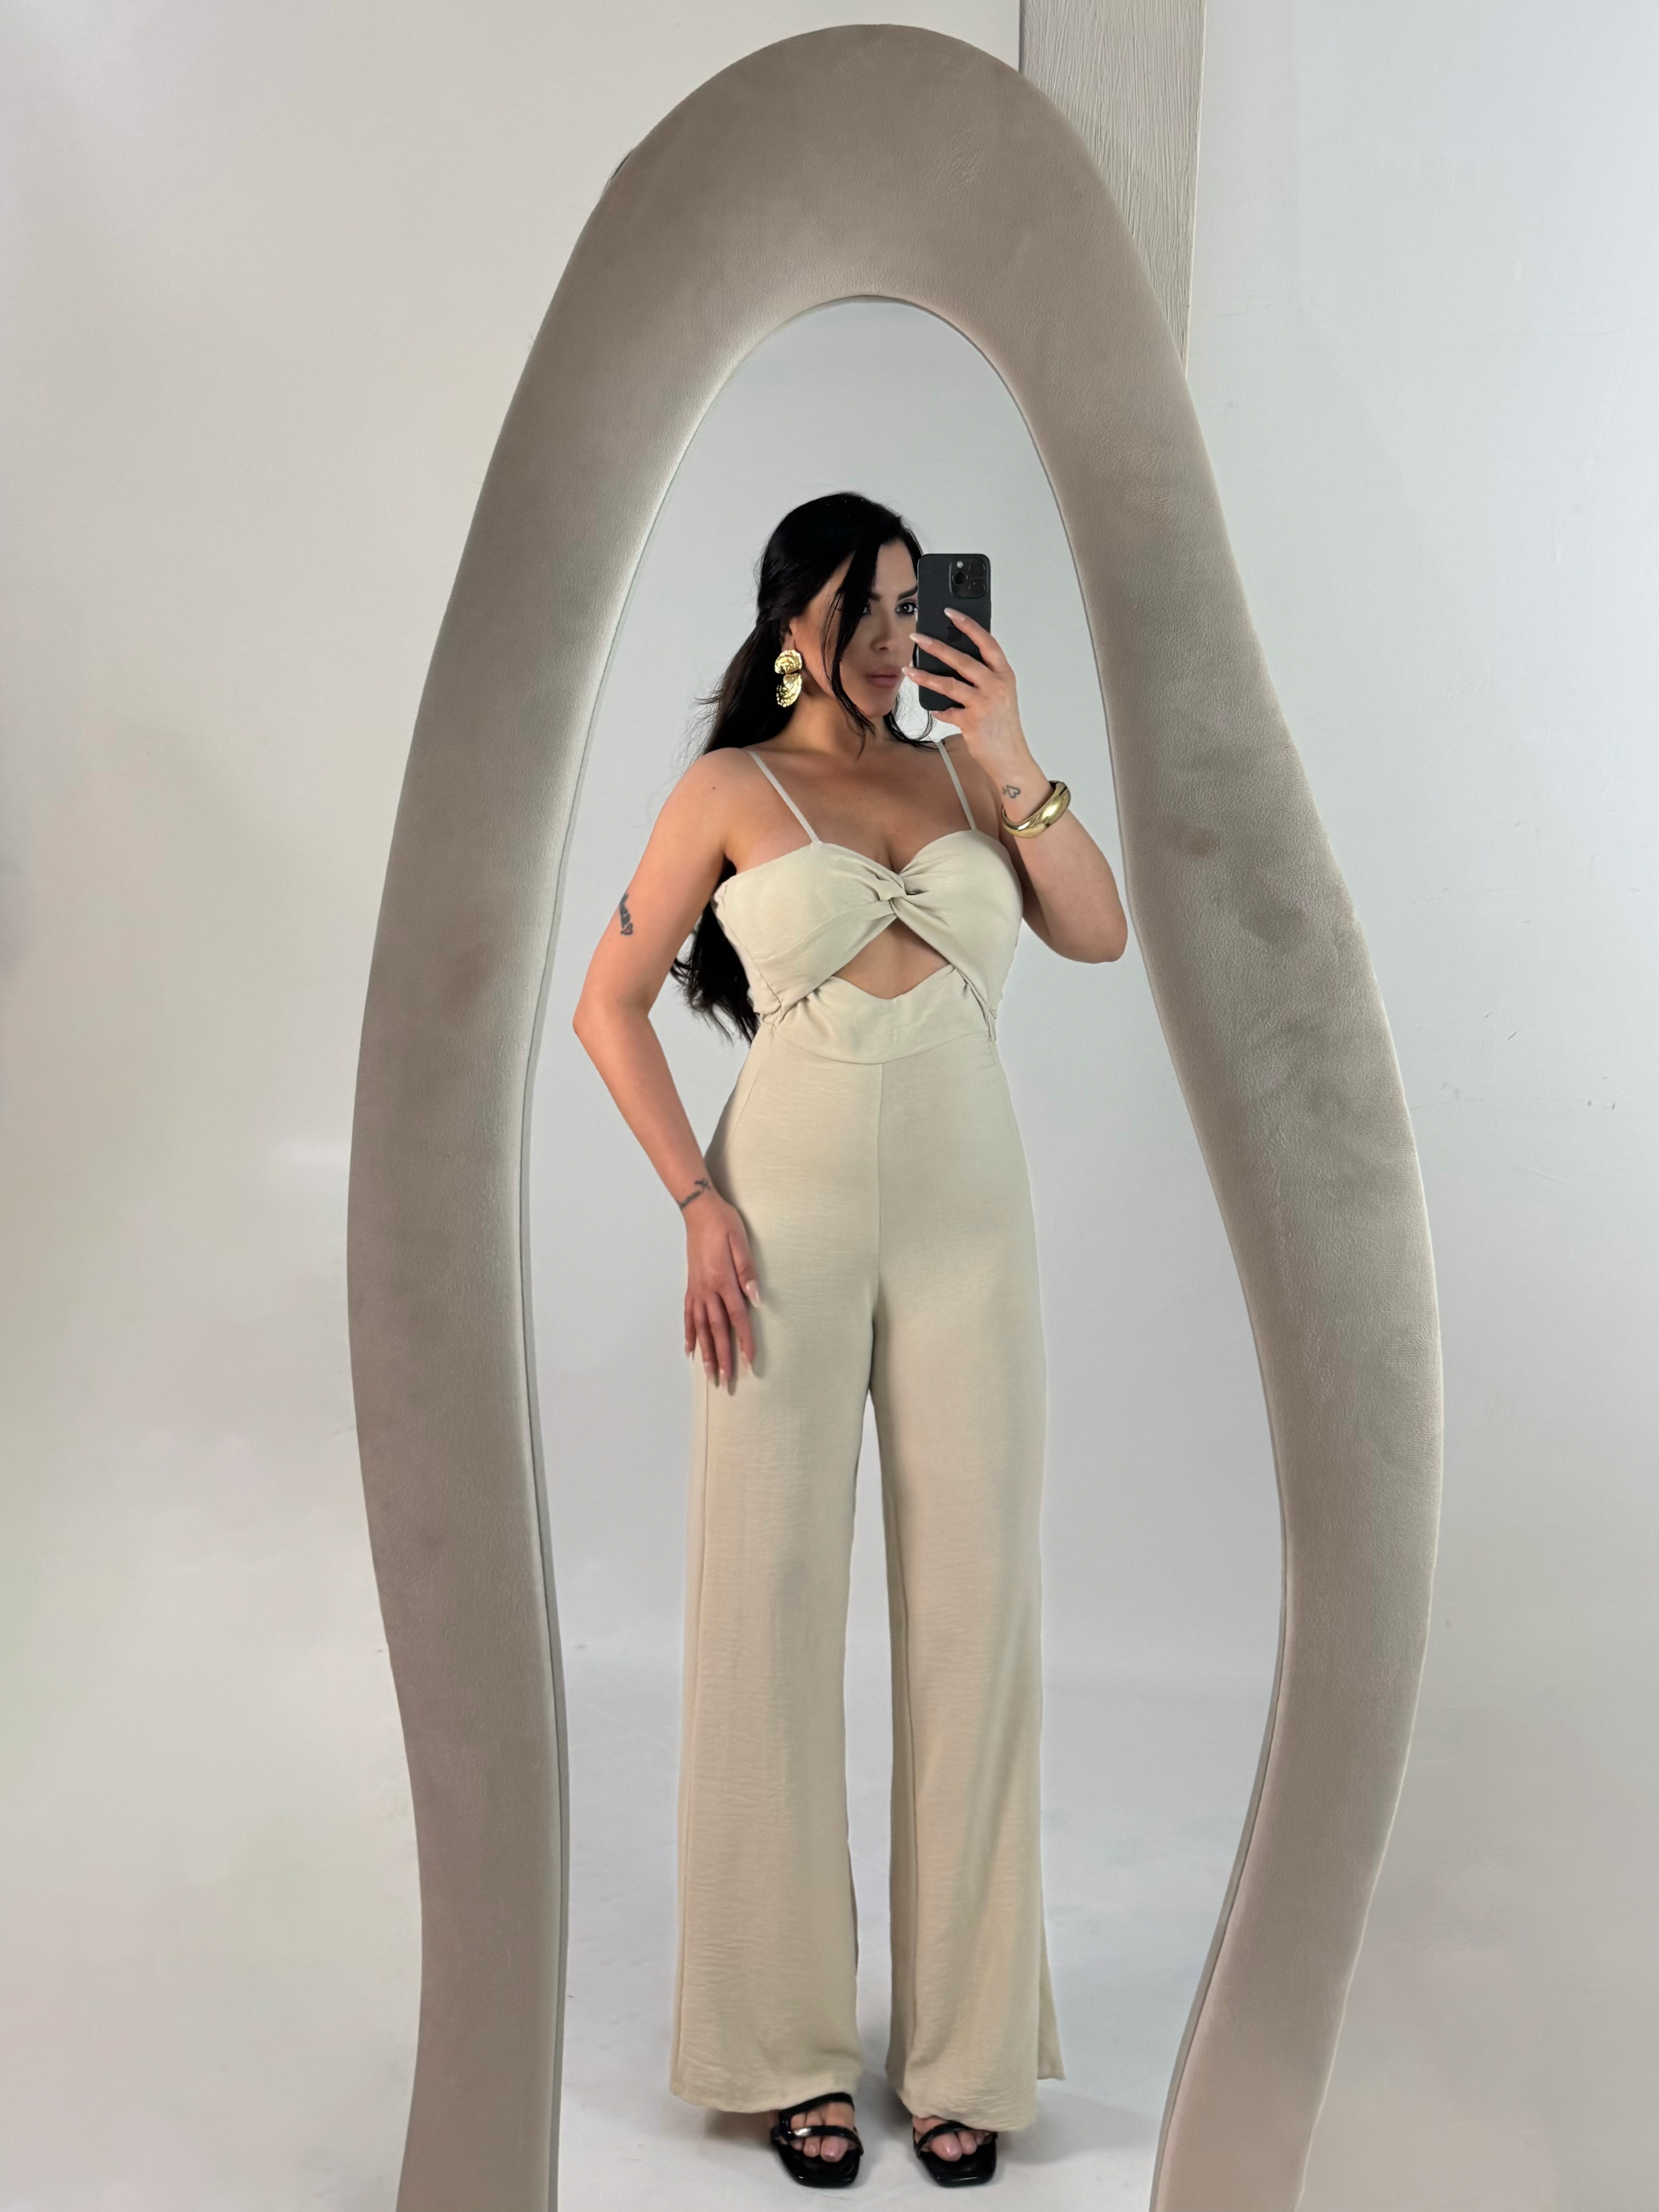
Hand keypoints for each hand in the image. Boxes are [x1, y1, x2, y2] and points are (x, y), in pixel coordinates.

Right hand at [683, 1189, 758, 1387]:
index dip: (744, 1341)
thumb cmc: (723, 1223)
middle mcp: (707, 1289)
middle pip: (716, 1329)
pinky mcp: (691, 1286)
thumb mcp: (740, 1242)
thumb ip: (747, 1271)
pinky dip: (689, 1333)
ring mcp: (697, 1289)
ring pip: (700, 1327)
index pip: (737, 1317)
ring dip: (706, 1352)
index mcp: (722, 1280)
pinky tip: (690, 1349)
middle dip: (723, 1357)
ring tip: (709, 1374)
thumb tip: (755, 1298)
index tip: (749, 1361)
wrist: (698, 1210)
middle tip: (726, 1380)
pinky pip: (688, 1314)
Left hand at [909, 611, 1042, 797]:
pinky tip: (933, 708)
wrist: (1010, 757)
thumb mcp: (1000, 695)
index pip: (986, 642)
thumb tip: (953, 663)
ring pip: (948, 683)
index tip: (950, 613)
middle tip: (918, 637)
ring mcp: (984, 703)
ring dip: (925, 676)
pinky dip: (938, 709)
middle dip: (936, 646)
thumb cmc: (1003, 726)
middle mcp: (996, 686)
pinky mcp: (971, 722)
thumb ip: (983, 678)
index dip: (968, 626)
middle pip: (962, 659)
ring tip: (908, 670)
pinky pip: (946, 711)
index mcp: (1004, 675)